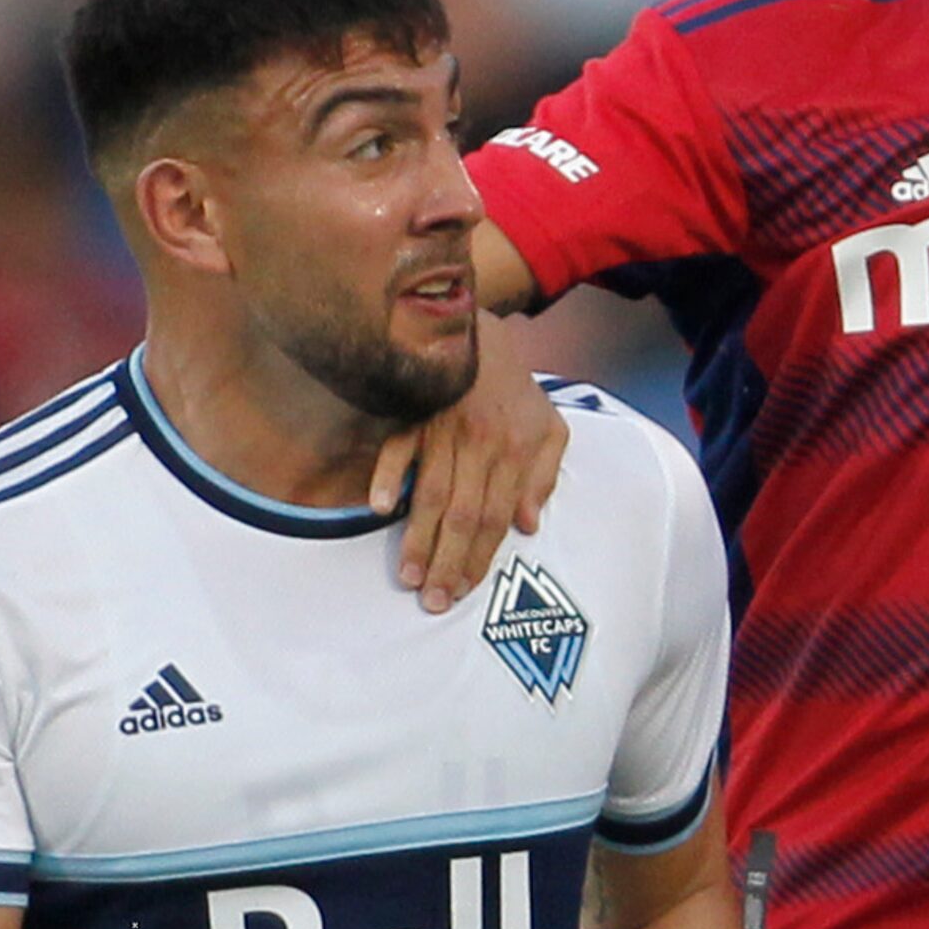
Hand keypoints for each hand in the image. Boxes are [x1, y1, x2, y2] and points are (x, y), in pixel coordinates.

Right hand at [370, 316, 567, 611]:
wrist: (478, 328)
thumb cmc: (515, 387)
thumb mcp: (550, 426)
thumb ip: (544, 475)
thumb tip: (528, 525)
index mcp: (516, 450)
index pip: (496, 516)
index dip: (480, 556)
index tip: (464, 589)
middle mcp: (481, 443)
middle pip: (462, 514)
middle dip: (448, 562)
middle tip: (433, 601)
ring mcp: (445, 427)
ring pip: (430, 491)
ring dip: (417, 537)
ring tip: (409, 576)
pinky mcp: (414, 412)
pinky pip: (397, 447)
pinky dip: (386, 475)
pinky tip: (377, 508)